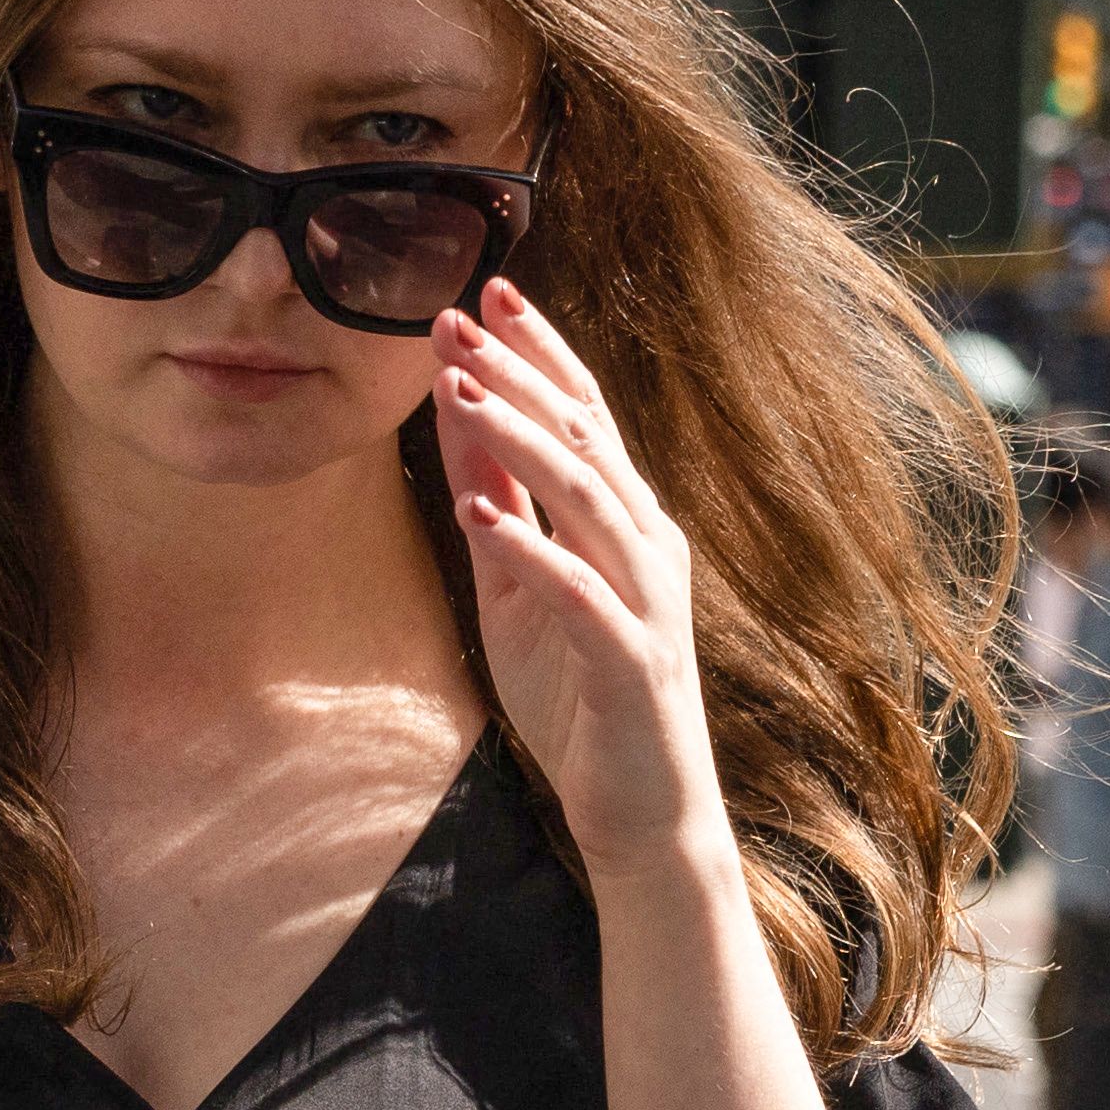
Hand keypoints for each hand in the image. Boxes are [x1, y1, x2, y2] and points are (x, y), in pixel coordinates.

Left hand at [429, 280, 729, 892]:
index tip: (486, 293)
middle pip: (589, 438)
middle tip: (460, 320)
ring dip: (521, 441)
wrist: (643, 816)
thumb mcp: (520, 590)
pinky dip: (532, 551)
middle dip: (524, 375)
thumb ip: (498, 507)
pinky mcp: (632, 662)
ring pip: (588, 499)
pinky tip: (481, 519)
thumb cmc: (583, 703)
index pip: (586, 415)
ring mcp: (647, 602)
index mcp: (627, 523)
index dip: (540, 352)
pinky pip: (580, 593)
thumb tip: (461, 419)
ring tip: (460, 392)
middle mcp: (649, 547)